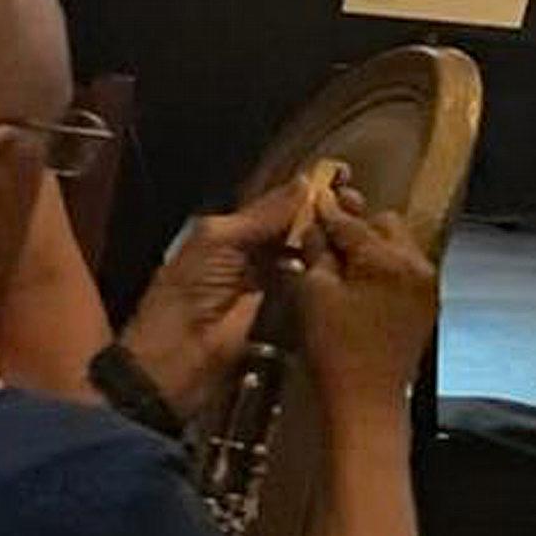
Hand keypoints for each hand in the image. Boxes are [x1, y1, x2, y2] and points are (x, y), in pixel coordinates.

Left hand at [117, 173, 350, 420]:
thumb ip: (263, 214)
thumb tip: (304, 182)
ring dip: (334, 237)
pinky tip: (351, 254)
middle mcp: (262, 253)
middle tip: (355, 200)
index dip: (309, 188)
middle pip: (303, 225)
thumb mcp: (218, 241)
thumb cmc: (188, 292)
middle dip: (328, 210)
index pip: (281, 203)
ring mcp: (281, 284)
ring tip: (358, 222)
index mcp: (238, 231)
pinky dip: (331, 269)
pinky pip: (316, 284)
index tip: (343, 174)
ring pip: (313, 251)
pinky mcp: (294, 313)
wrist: (177, 361)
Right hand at [300, 196, 438, 418]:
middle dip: (357, 226)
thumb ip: (317, 252)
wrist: (368, 403)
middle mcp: (416, 264)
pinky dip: (384, 266)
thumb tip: (317, 222)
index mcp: (388, 260)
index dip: (329, 211)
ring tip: (344, 259)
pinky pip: (405, 268)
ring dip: (373, 245)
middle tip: (329, 232)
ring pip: (397, 244)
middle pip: (384, 225)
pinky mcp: (426, 303)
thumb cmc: (336, 352)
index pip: (353, 223)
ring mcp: (425, 284)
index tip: (316, 196)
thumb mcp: (315, 296)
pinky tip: (361, 281)